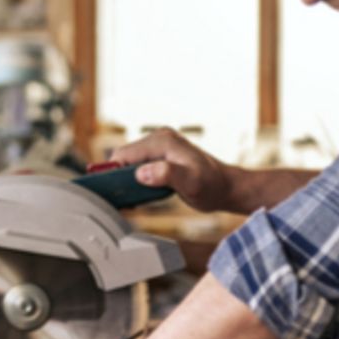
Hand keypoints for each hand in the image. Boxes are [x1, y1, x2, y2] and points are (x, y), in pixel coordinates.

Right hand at [109, 128, 237, 212]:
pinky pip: (139, 164)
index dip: (113, 173)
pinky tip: (140, 193)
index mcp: (162, 141)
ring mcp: (160, 145)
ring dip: (126, 179)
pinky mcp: (161, 155)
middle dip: (119, 177)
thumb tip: (141, 173)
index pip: (124, 154)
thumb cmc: (212, 186)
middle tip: (124, 200)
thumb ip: (167, 175)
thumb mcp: (191, 183)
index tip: (113, 192)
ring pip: (130, 162)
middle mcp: (159, 138)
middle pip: (124, 157)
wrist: (226, 187)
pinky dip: (135, 178)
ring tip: (131, 198)